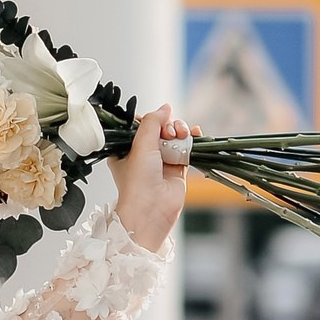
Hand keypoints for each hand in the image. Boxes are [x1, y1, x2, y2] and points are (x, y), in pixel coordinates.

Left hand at [113, 102, 192, 252]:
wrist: (151, 211)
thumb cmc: (138, 182)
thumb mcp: (140, 145)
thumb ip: (152, 122)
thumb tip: (165, 107)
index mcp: (126, 152)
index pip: (139, 126)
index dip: (149, 120)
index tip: (155, 121)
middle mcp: (143, 156)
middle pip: (159, 129)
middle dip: (167, 125)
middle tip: (169, 132)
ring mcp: (161, 162)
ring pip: (174, 136)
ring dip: (180, 130)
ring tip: (181, 135)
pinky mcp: (177, 168)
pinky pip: (186, 147)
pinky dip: (191, 138)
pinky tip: (193, 134)